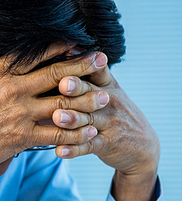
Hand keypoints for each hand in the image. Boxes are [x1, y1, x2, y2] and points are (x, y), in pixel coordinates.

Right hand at [0, 12, 110, 176]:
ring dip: (86, 100)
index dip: (58, 46)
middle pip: (56, 75)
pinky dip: (75, 132)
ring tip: (106, 96)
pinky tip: (91, 130)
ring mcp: (19, 114)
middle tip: (104, 59)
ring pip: (62, 104)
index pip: (34, 54)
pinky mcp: (22, 138)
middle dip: (82, 66)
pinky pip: (56, 134)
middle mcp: (13, 90)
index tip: (77, 41)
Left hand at [52, 63, 159, 200]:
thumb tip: (66, 49)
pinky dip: (73, 149)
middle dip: (76, 89)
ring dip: (72, 119)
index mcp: (106, 85)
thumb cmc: (115, 112)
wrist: (143, 145)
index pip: (96, 70)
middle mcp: (108, 102)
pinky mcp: (106, 144)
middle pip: (90, 93)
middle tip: (62, 84)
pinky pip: (88, 147)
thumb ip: (91, 73)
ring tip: (58, 118)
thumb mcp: (109, 89)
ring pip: (87, 120)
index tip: (70, 53)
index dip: (84, 63)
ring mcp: (109, 124)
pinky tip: (60, 151)